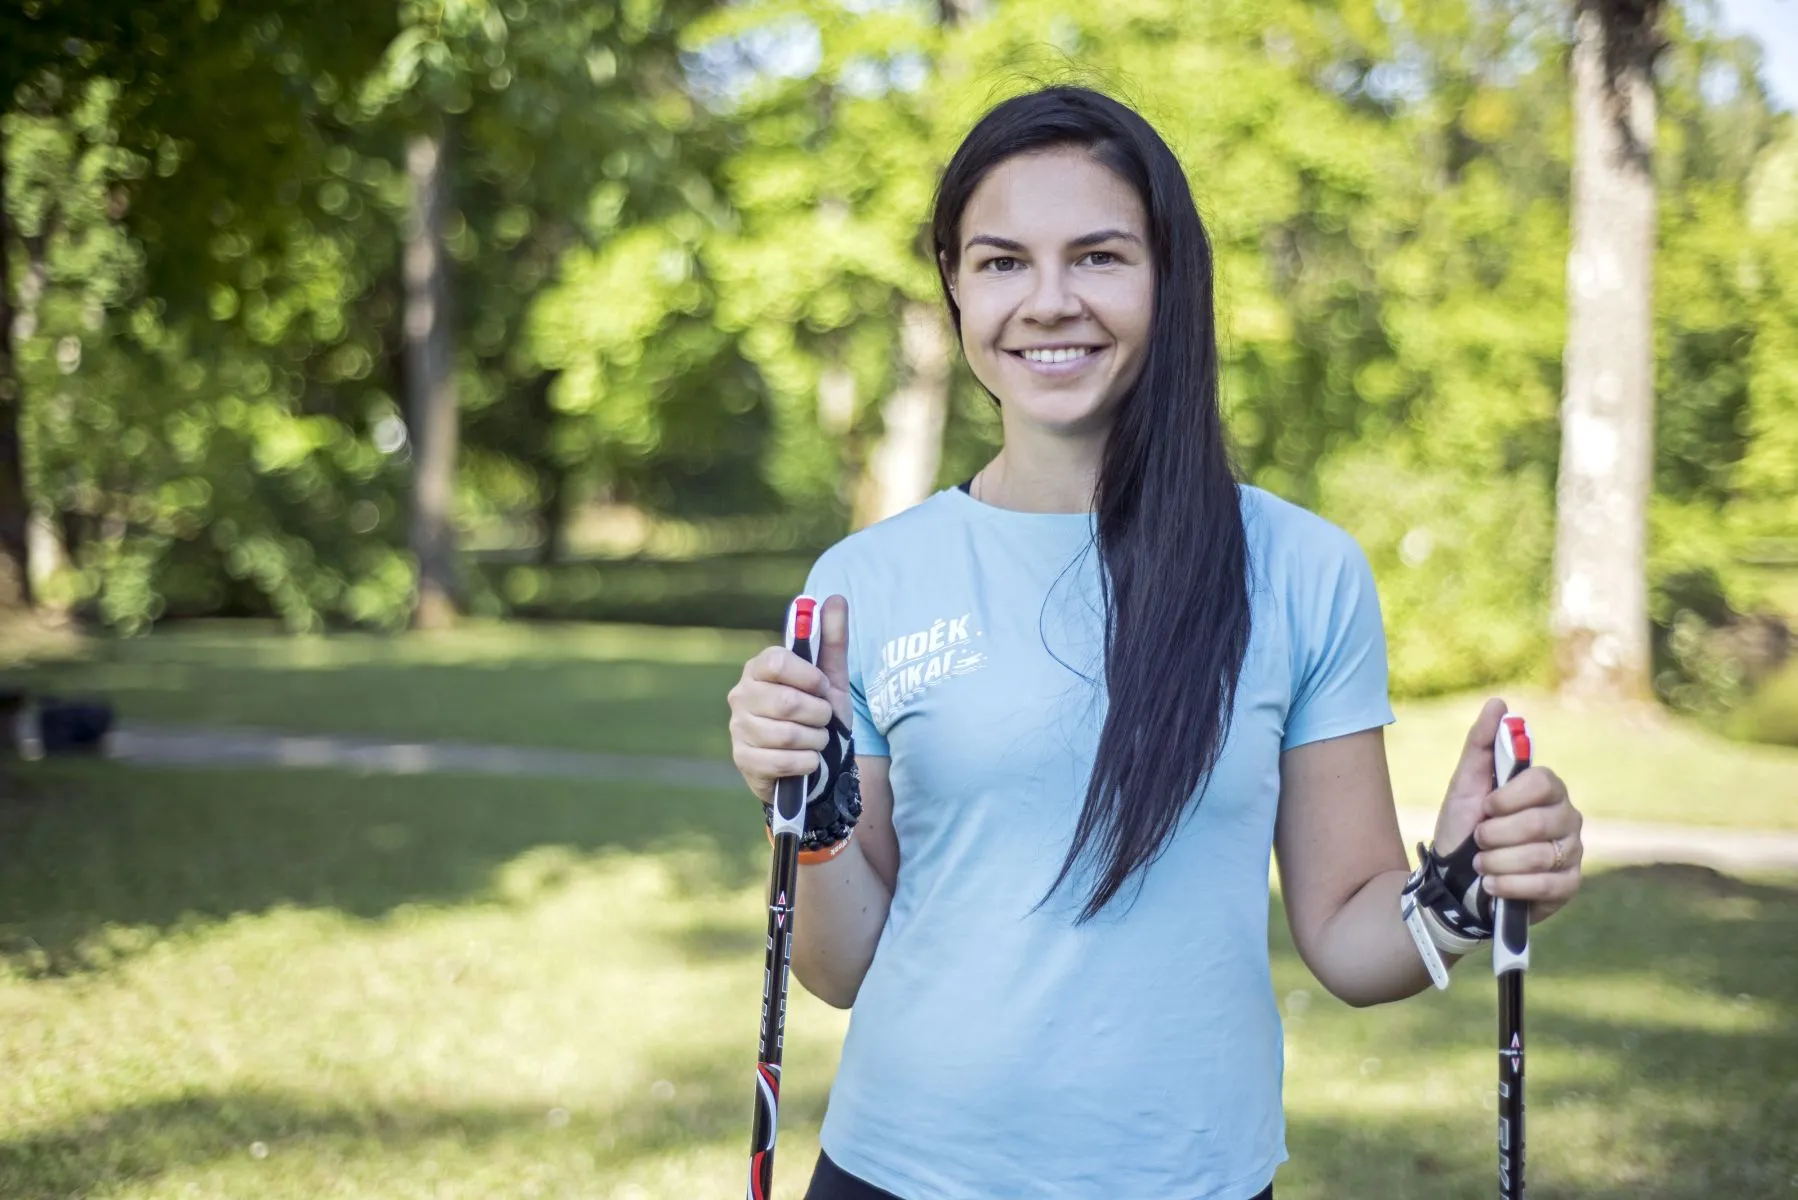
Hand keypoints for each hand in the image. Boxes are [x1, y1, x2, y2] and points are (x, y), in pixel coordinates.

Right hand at [726, 594, 852, 806]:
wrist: (816, 761)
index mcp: (759, 667)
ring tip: (817, 739)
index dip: (808, 677)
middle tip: (824, 718)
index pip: (777, 661)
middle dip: (818, 714)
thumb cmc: (818, 713)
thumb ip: (832, 639)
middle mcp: (741, 694)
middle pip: (786, 702)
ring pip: (787, 735)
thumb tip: (836, 598)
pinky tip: (808, 760)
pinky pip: (783, 761)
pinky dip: (807, 762)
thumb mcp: (831, 677)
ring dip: (816, 740)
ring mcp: (738, 728)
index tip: (822, 687)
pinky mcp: (742, 760)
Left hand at [1430, 697, 1583, 923]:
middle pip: (1539, 822)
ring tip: (1481, 864)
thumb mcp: (1464, 783)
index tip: (1486, 807)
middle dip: (1496, 834)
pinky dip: (1510, 886)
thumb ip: (1481, 743)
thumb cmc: (1463, 826)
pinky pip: (1546, 886)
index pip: (1542, 782)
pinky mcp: (1568, 885)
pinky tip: (1492, 885)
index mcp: (1546, 789)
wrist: (1455, 878)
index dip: (1508, 797)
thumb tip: (1498, 703)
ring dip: (1497, 862)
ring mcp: (1571, 852)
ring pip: (1540, 856)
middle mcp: (1567, 817)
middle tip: (1478, 839)